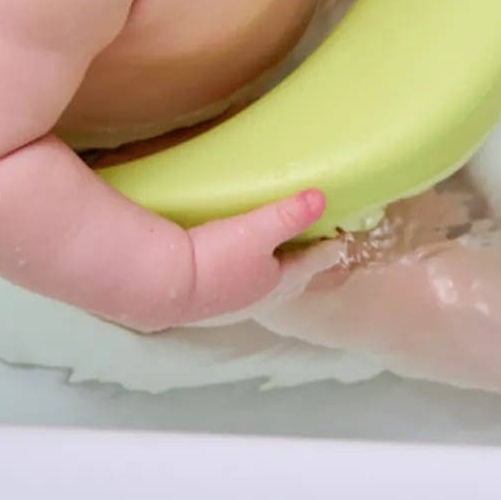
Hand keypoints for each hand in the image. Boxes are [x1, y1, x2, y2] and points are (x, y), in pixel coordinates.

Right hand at [177, 188, 328, 325]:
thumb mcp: (257, 231)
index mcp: (274, 283)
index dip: (325, 253)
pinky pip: (235, 285)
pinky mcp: (202, 296)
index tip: (339, 244)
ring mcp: (227, 300)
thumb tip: (320, 199)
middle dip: (301, 268)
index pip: (308, 265)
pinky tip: (233, 269)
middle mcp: (254, 297)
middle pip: (286, 281)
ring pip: (260, 286)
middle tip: (314, 253)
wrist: (161, 282)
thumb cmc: (216, 258)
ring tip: (276, 260)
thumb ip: (289, 215)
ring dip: (272, 273)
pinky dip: (244, 275)